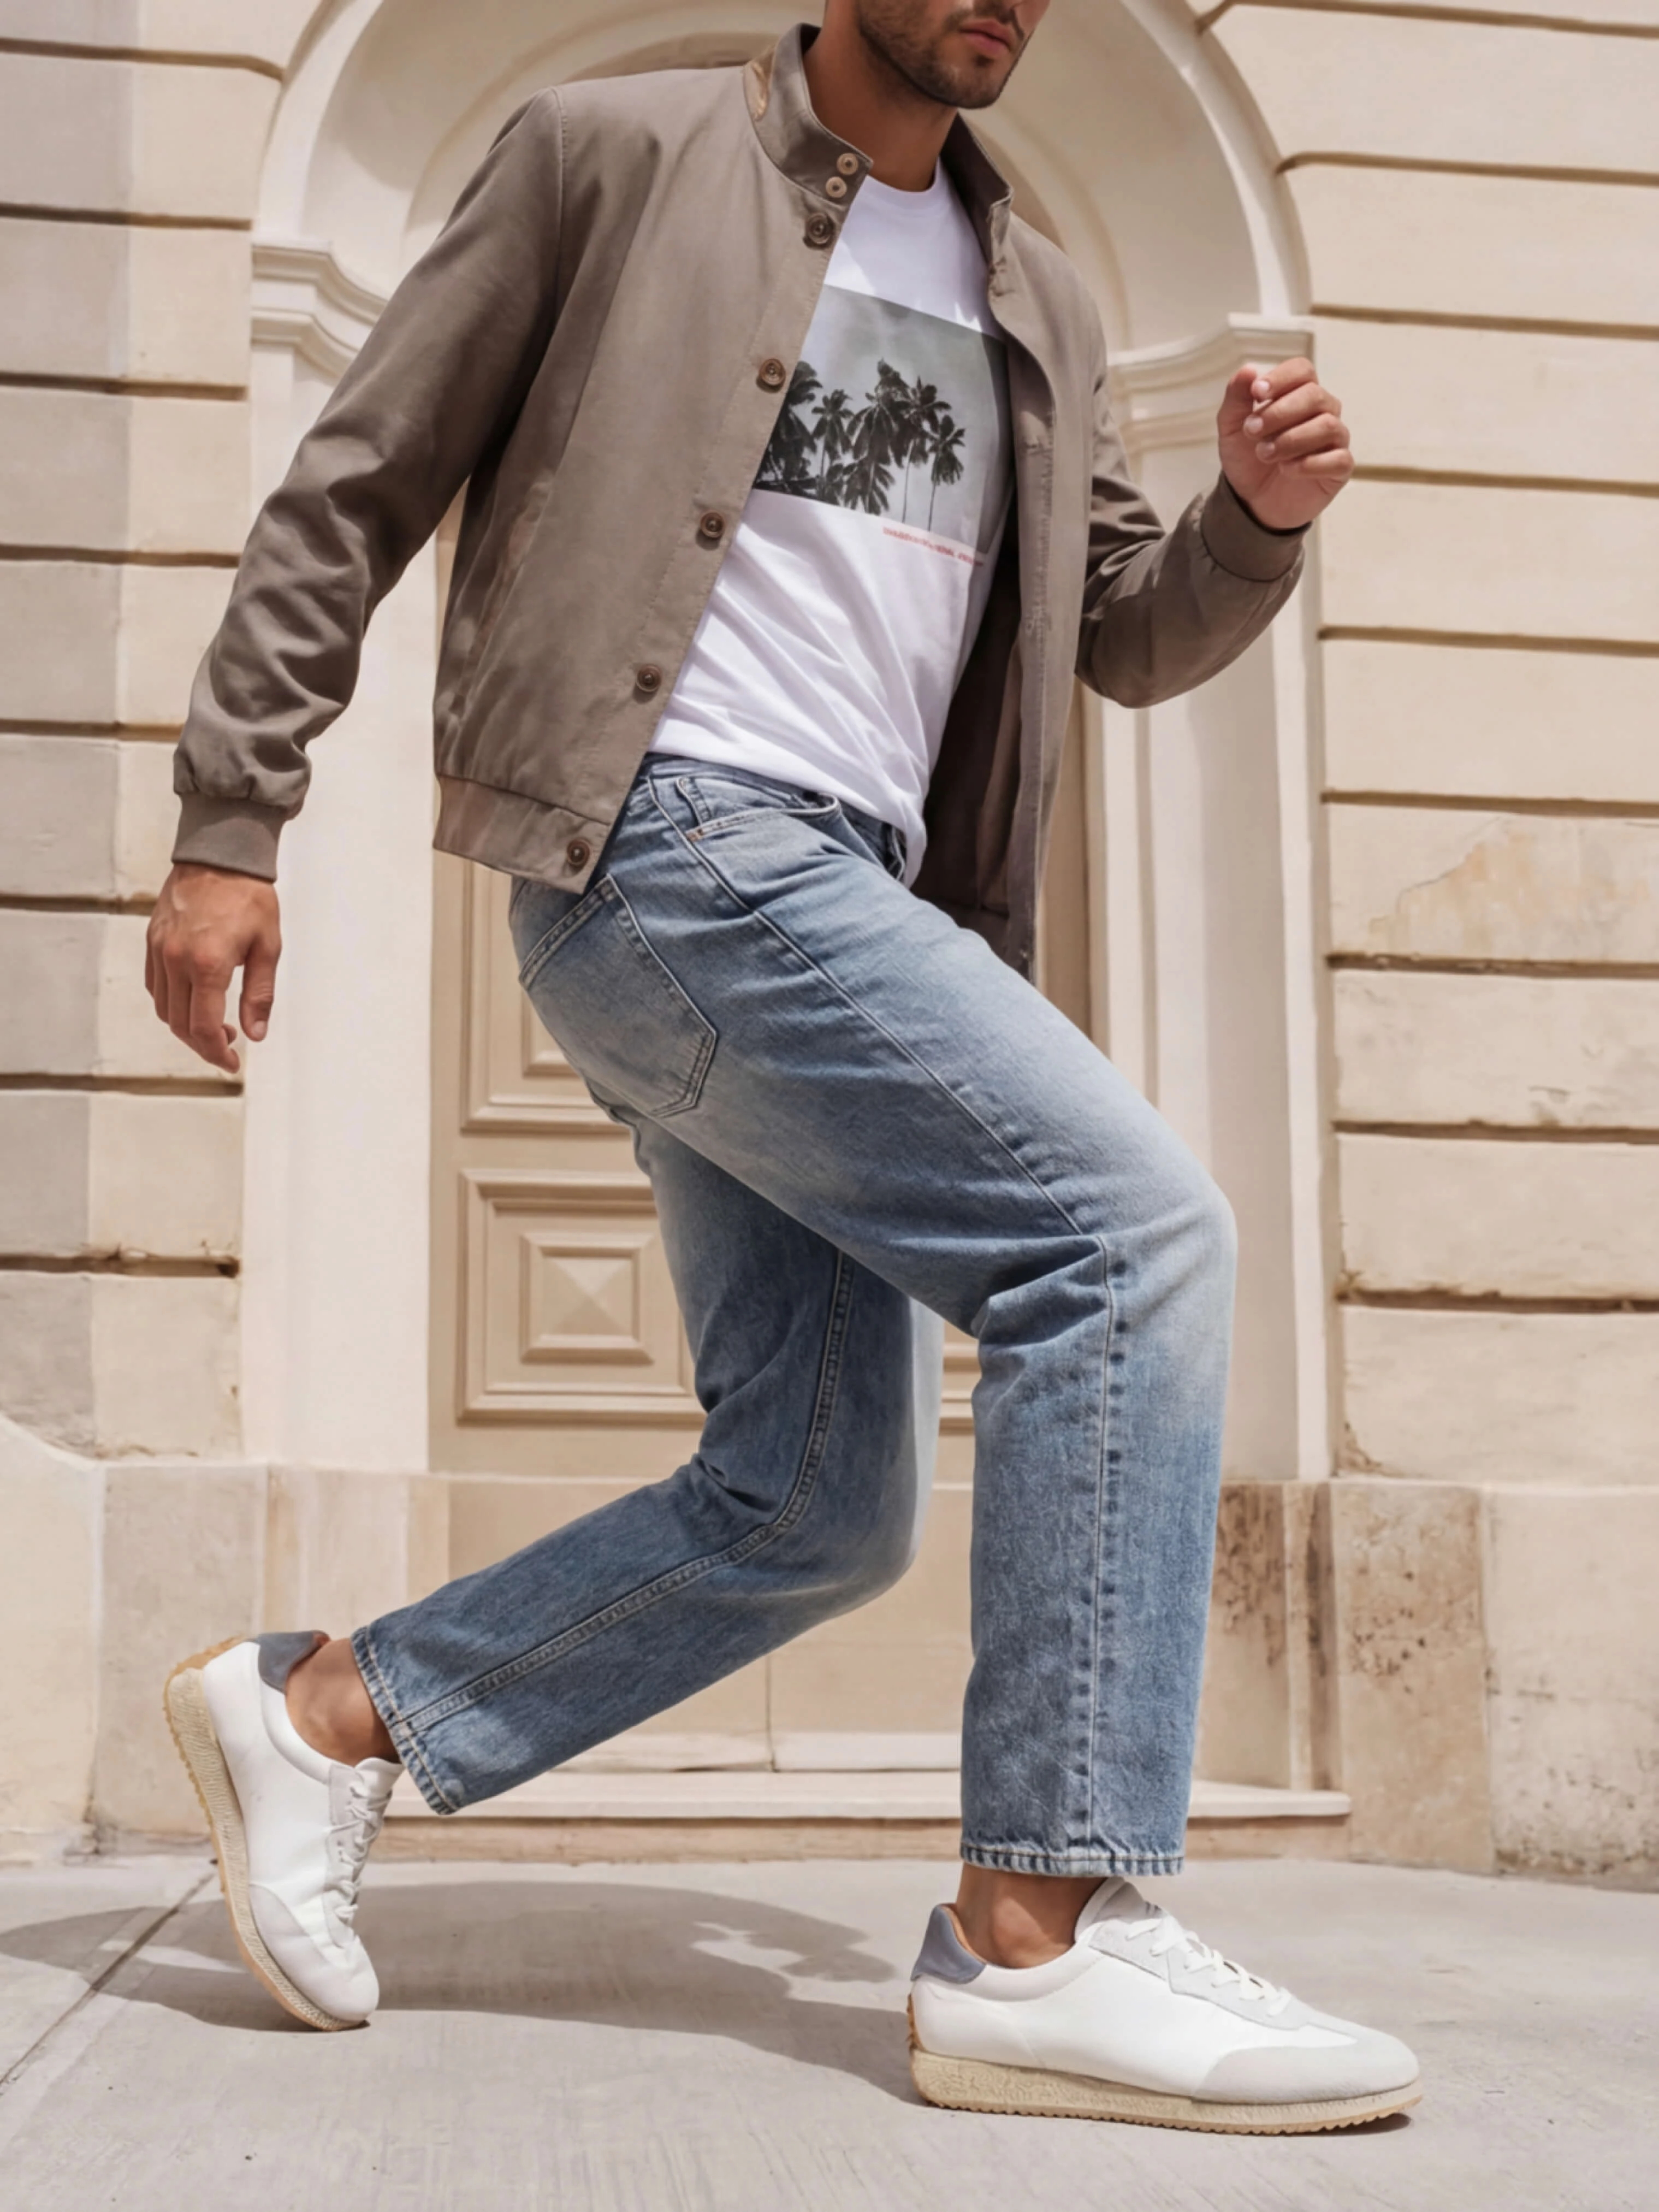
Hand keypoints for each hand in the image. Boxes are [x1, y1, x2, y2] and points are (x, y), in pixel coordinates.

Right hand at [145, 863, 281, 1073]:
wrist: (220, 855)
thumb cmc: (249, 897)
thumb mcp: (268, 947)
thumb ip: (260, 994)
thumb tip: (256, 1033)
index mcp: (208, 963)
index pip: (202, 1026)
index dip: (216, 1052)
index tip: (231, 1062)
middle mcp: (176, 960)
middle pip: (179, 1024)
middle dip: (202, 1045)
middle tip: (226, 1049)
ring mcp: (159, 950)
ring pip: (163, 1007)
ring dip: (185, 1026)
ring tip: (213, 1027)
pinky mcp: (151, 941)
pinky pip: (154, 985)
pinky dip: (171, 1003)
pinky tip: (193, 1002)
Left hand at [1217, 357, 1352, 532]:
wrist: (1251, 501)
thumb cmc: (1247, 458)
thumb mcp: (1232, 427)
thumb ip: (1237, 397)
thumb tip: (1249, 369)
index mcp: (1299, 393)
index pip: (1302, 370)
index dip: (1281, 378)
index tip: (1257, 393)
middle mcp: (1322, 411)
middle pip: (1314, 395)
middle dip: (1280, 413)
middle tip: (1252, 431)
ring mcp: (1334, 439)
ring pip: (1327, 425)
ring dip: (1291, 439)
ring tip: (1265, 454)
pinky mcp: (1339, 468)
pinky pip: (1338, 459)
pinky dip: (1309, 464)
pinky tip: (1286, 469)